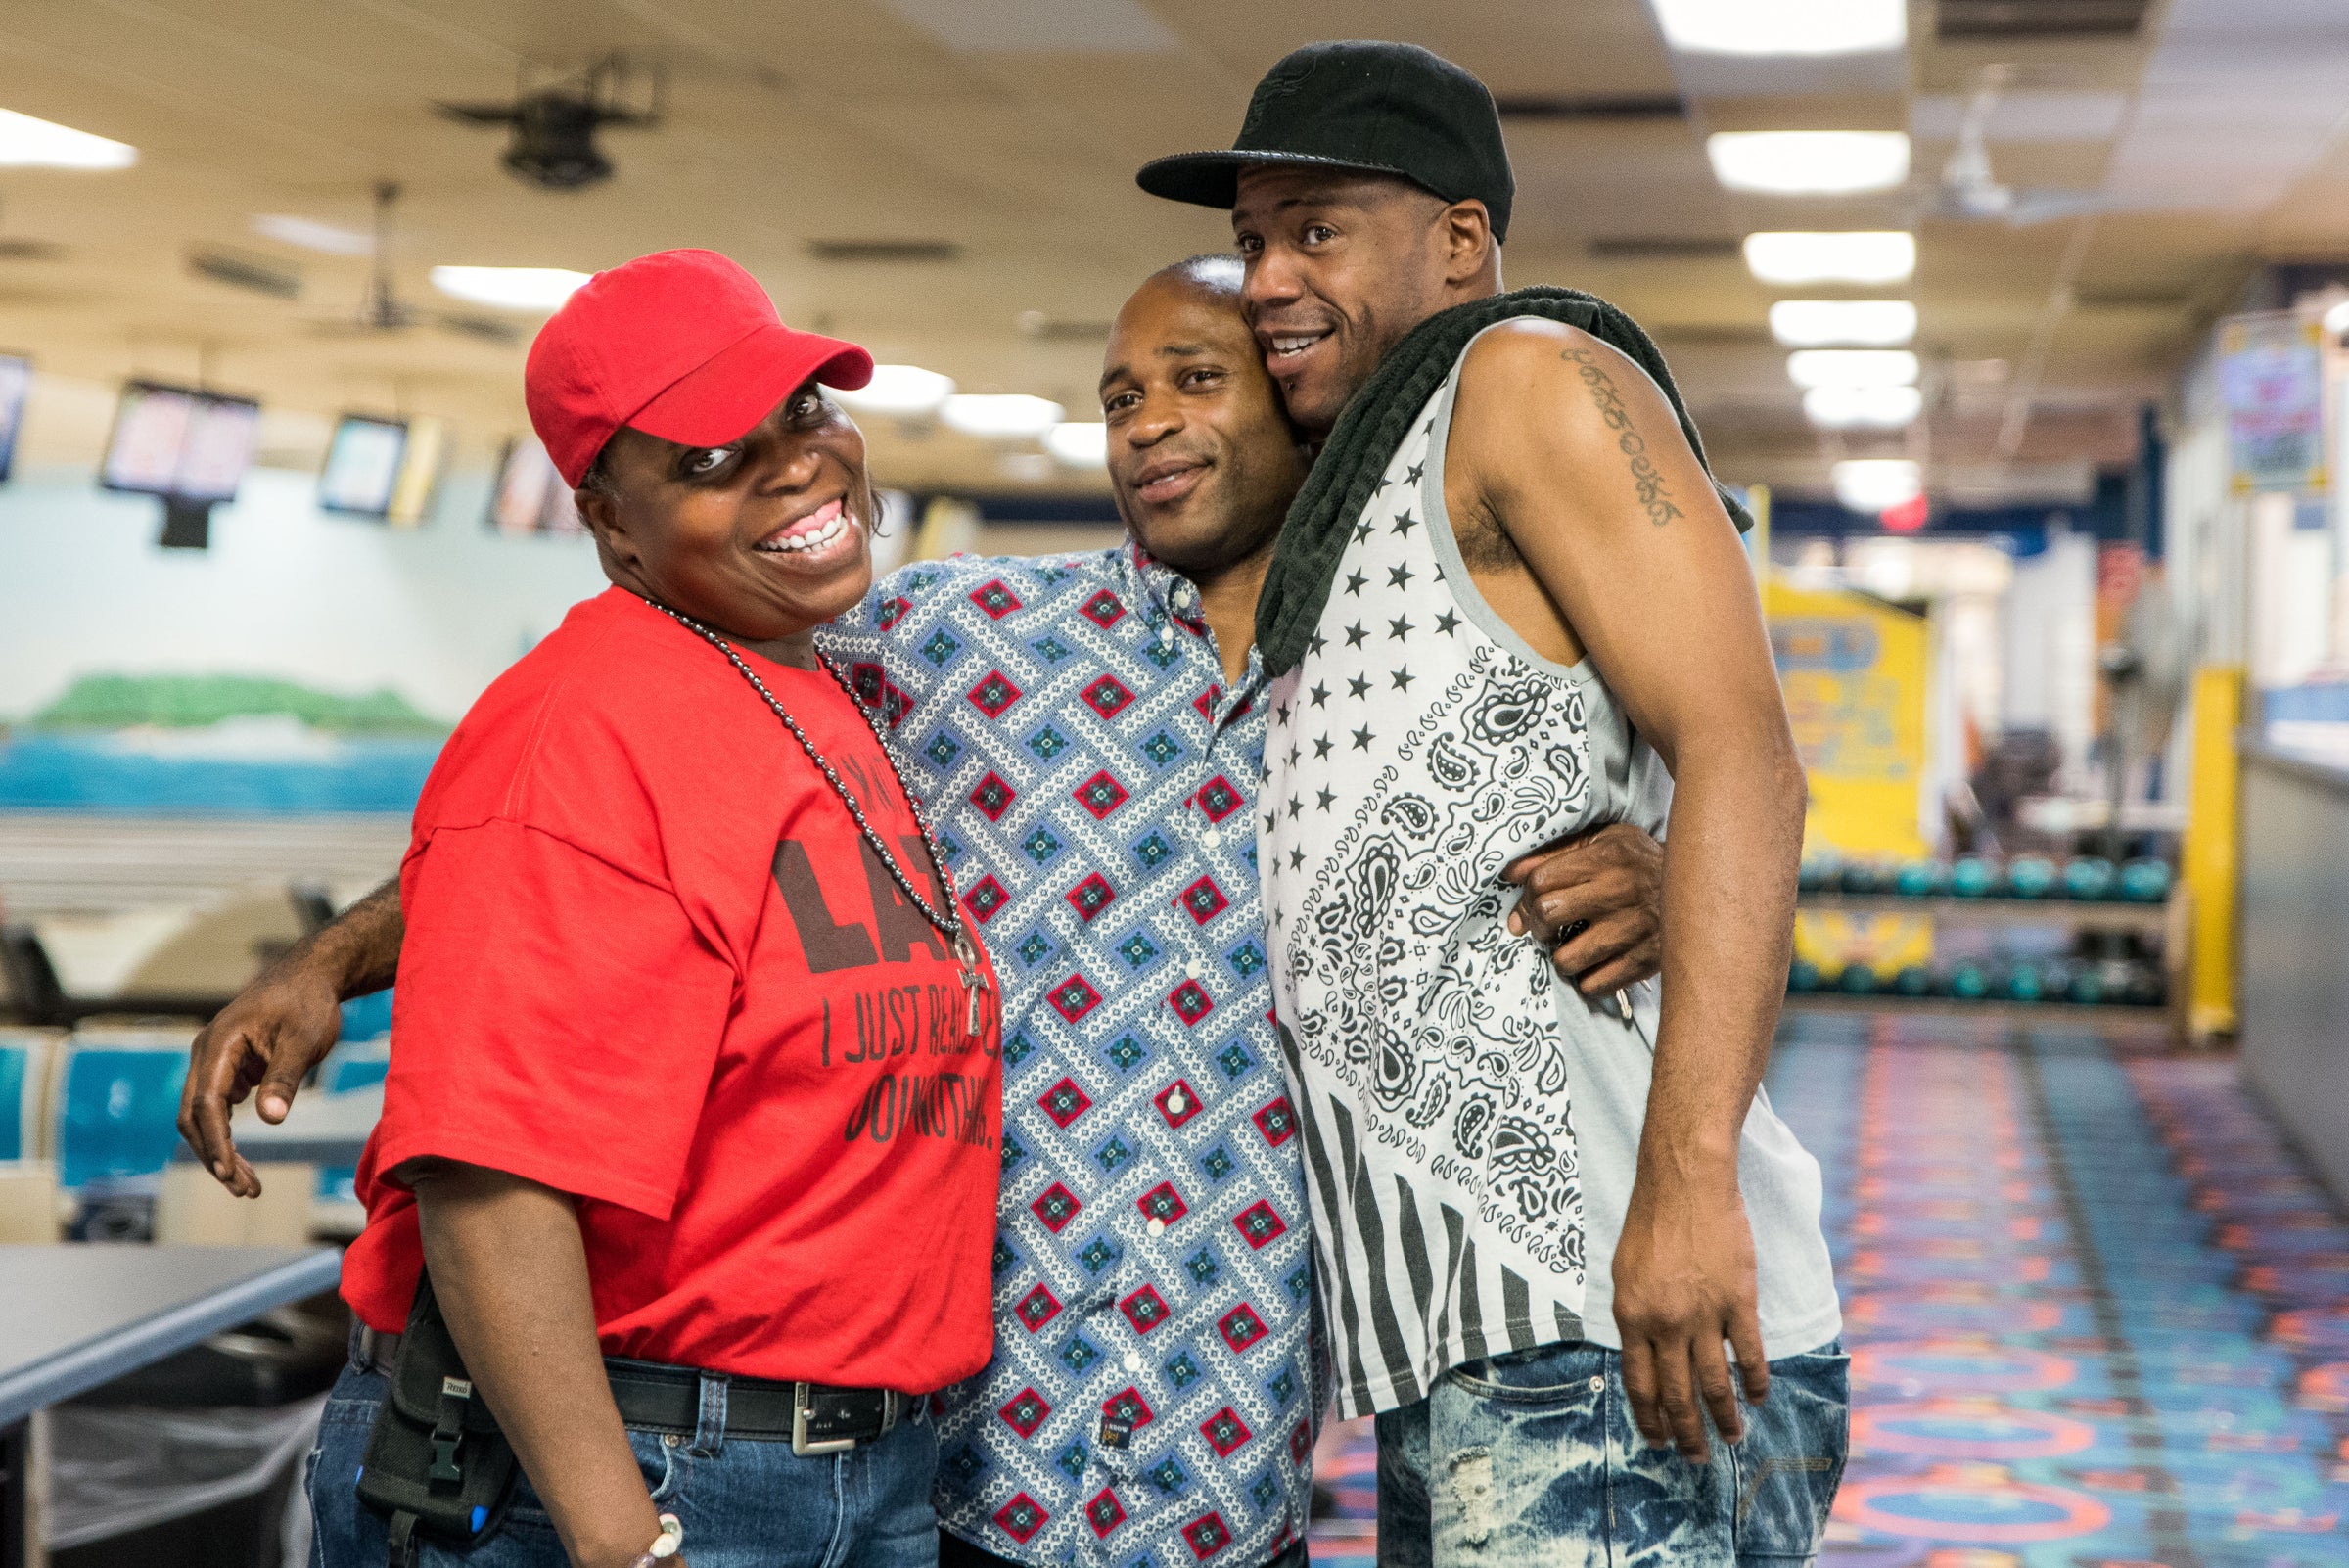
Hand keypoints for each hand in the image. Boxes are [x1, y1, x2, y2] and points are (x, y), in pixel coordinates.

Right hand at [176, 967, 344, 1196]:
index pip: (206, 1104)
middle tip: (246, 1190)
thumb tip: (271, 1119)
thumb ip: (286, 1077)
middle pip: (194, 1117)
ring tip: (248, 1185)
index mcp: (218, 1044)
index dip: (215, 1142)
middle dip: (215, 1156)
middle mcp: (205, 1054)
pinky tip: (245, 1160)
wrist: (310, 976)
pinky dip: (226, 1136)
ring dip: (219, 1151)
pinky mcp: (225, 1069)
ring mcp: (212, 1061)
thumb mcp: (305, 1040)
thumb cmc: (308, 1004)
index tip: (229, 1174)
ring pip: (202, 1117)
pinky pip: (215, 1109)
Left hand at [1501, 822, 1662, 993]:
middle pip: (1548, 915)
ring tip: (1574, 947)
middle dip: (1537, 926)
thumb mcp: (1603, 841)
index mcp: (1606, 857)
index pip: (1541, 882)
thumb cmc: (1640, 862)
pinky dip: (1589, 979)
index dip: (1525, 898)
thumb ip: (1556, 853)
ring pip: (1567, 959)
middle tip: (1546, 929)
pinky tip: (1597, 963)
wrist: (1704, 885)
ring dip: (1563, 957)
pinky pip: (1595, 984)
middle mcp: (1620, 891)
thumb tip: (1510, 874)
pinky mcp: (1648, 960)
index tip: (1528, 908)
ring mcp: (1635, 929)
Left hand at [1611, 1162, 1767, 1462]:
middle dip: (1687, 1433)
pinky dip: (1755, 1382)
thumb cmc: (1650, 1221)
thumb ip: (1634, 1317)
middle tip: (1697, 1457)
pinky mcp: (1739, 1301)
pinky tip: (1759, 1398)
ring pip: (1715, 1384)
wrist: (1685, 1182)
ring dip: (1724, 1418)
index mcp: (1631, 1317)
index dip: (1650, 1419)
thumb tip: (1643, 1357)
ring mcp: (1704, 1315)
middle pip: (1677, 1395)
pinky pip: (1749, 1355)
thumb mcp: (1623, 1272)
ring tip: (1732, 1437)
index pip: (1639, 1384)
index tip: (1658, 1441)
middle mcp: (1665, 1323)